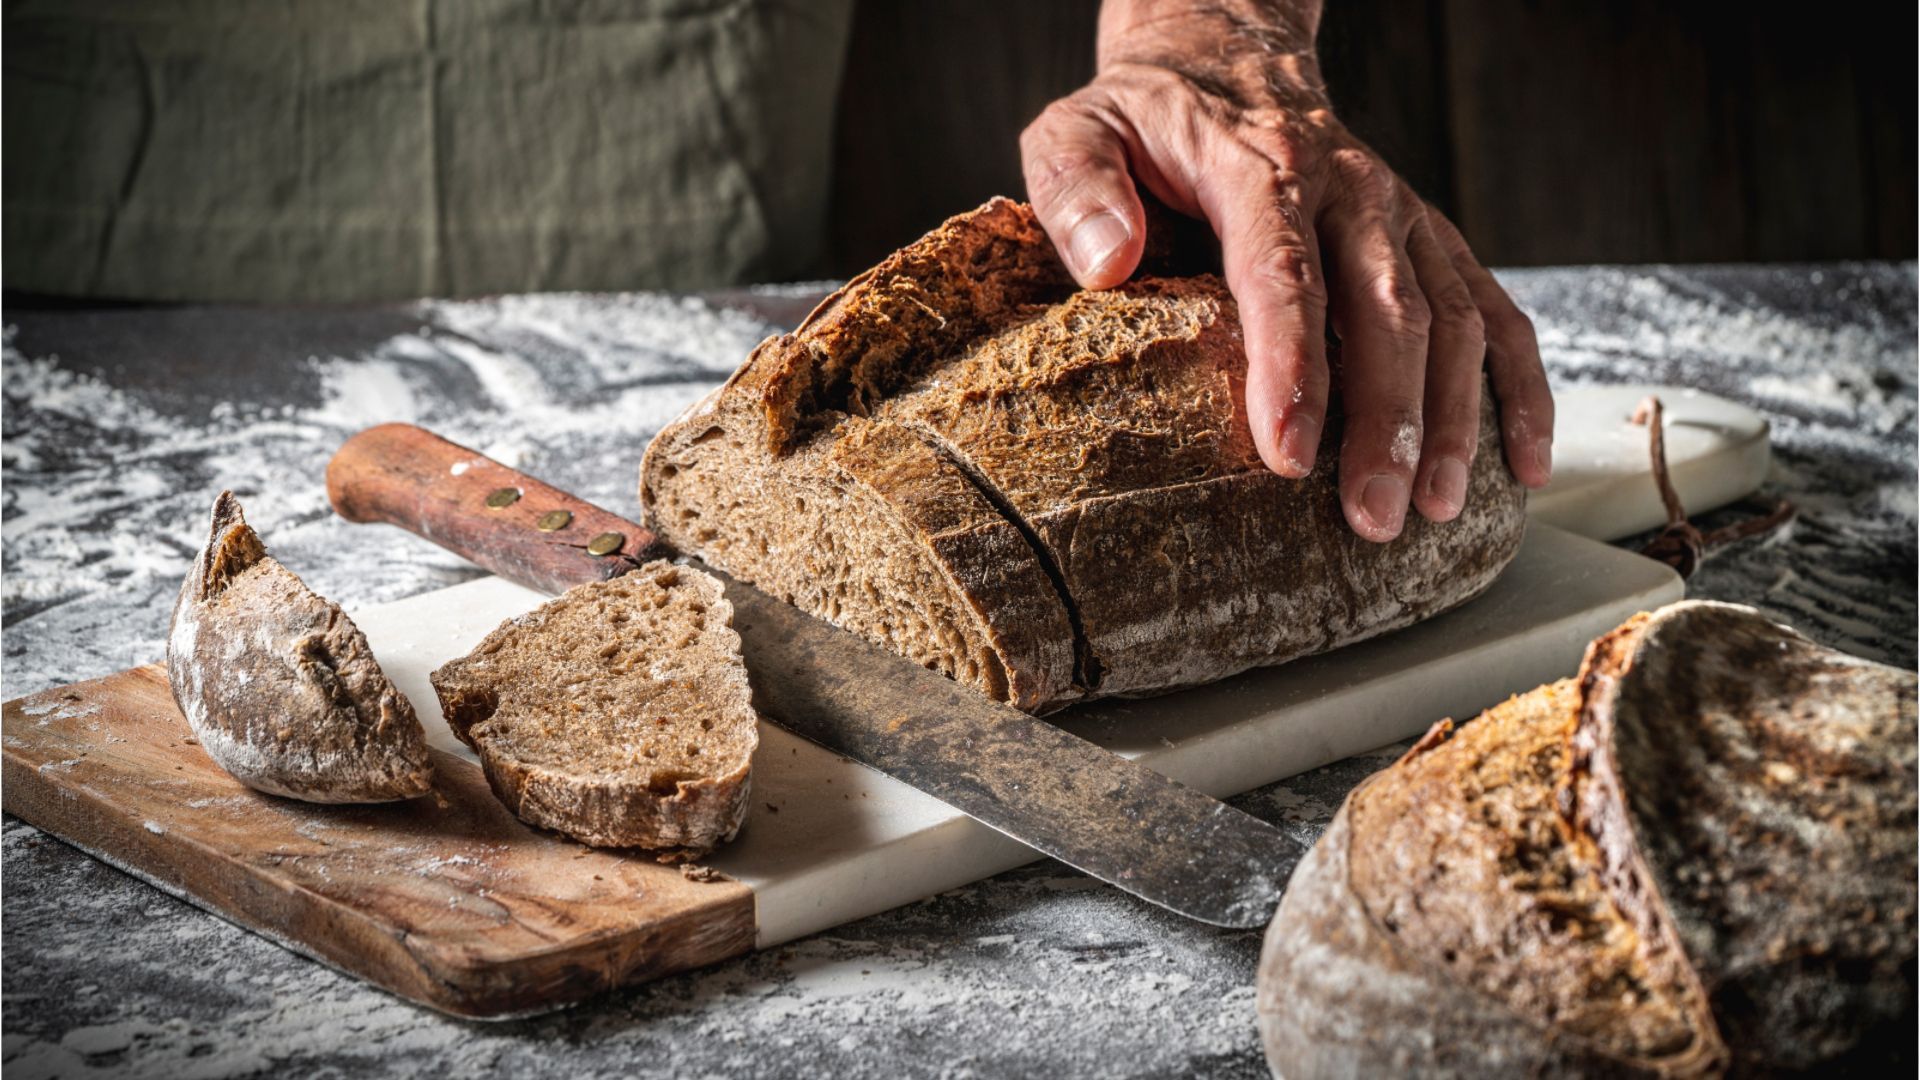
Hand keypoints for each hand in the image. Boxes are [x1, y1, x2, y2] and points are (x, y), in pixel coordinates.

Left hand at [1020, 4, 1553, 541]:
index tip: (1288, 455)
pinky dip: (1517, 388)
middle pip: (1385, 310)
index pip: (1283, 272)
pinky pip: (1494, 312)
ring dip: (1453, 419)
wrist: (1226, 61)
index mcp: (1261, 168)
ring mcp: (1401, 216)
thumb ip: (1076, 189)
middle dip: (1387, 422)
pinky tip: (1523, 463)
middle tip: (1374, 516)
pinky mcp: (1431, 240)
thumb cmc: (1143, 121)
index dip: (1291, 367)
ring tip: (1438, 510)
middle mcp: (1349, 189)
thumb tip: (1108, 263)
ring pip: (1451, 318)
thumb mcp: (1077, 133)